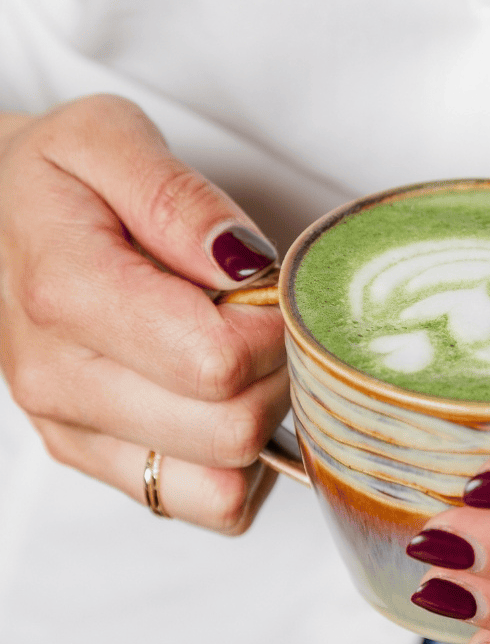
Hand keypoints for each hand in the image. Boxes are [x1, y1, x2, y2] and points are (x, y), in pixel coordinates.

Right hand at [0, 95, 288, 532]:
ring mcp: (74, 431)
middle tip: (264, 321)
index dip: (275, 328)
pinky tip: (227, 401)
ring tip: (242, 356)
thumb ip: (179, 199)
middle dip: (277, 373)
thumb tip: (243, 263)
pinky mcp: (94, 461)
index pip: (217, 361)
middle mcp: (61, 379)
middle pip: (232, 428)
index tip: (272, 289)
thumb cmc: (60, 180)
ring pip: (226, 480)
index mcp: (66, 295)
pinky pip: (210, 504)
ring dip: (263, 420)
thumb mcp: (108, 139)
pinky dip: (242, 464)